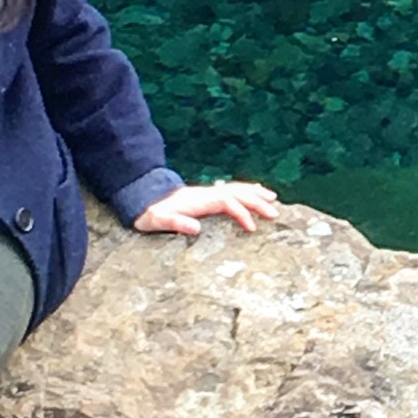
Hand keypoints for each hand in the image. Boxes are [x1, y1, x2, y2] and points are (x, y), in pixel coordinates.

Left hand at [134, 180, 283, 237]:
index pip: (228, 202)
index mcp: (199, 200)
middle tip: (275, 213)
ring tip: (273, 198)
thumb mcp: (157, 220)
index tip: (252, 228)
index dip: (242, 213)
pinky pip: (231, 190)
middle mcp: (206, 194)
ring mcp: (207, 193)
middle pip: (237, 192)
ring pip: (237, 189)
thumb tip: (196, 228)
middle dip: (257, 201)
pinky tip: (254, 192)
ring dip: (255, 193)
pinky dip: (246, 190)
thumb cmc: (149, 213)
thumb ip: (175, 222)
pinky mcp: (207, 196)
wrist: (142, 200)